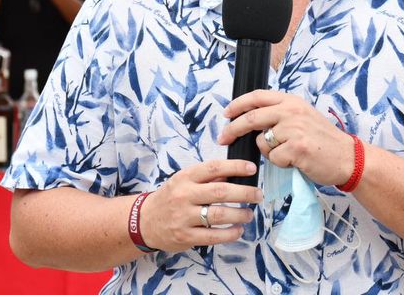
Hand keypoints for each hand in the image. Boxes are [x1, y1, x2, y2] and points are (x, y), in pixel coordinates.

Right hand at [138, 159, 261, 252]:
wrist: (145, 221)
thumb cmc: (171, 197)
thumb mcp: (185, 181)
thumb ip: (208, 178)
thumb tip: (236, 173)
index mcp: (186, 177)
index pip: (213, 168)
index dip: (235, 166)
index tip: (252, 168)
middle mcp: (184, 195)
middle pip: (220, 192)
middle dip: (244, 193)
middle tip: (258, 195)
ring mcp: (184, 217)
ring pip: (219, 215)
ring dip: (240, 214)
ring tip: (249, 214)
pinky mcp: (185, 236)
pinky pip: (213, 236)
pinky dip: (230, 234)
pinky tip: (238, 230)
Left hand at [219, 90, 355, 186]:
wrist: (348, 157)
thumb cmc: (323, 140)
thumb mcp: (302, 117)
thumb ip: (279, 115)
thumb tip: (249, 120)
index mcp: (292, 101)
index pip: (257, 96)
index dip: (238, 104)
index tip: (226, 113)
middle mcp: (292, 111)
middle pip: (251, 117)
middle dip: (233, 129)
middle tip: (223, 138)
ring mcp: (294, 129)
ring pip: (262, 142)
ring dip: (268, 152)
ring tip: (288, 153)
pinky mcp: (297, 148)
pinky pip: (273, 158)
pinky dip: (280, 163)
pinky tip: (295, 161)